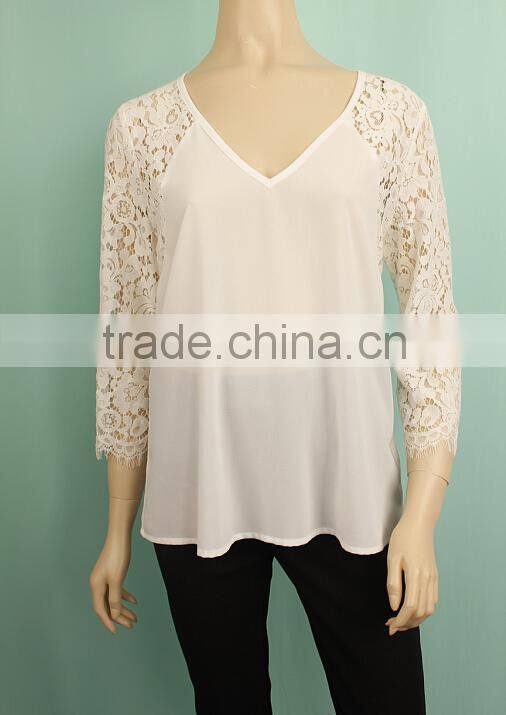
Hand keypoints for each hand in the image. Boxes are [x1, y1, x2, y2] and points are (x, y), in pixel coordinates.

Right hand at [89, 533, 137, 633]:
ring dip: (123, 608)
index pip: (100, 609)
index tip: (116, 631)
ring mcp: (104, 578)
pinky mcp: (111, 573)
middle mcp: (97, 583)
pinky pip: (116, 589)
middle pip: (107, 606)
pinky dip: (125, 596)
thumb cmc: (118, 556)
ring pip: (112, 598)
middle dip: (118, 617)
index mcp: (96, 586)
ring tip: (135, 617)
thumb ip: (115, 598)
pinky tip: (134, 601)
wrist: (119, 536)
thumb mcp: (117, 579)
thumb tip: (114, 615)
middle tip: (131, 625)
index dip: (108, 621)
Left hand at [385, 515, 438, 635]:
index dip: (400, 621)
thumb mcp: (392, 559)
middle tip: (392, 626)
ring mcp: (433, 578)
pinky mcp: (435, 576)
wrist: (419, 524)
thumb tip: (394, 606)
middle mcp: (428, 579)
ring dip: (416, 620)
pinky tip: (412, 610)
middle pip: (421, 612)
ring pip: (429, 609)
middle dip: (407, 624)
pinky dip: (424, 611)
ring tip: (402, 622)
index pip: (410, 608)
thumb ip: (393, 584)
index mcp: (416, 575)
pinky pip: (433, 600)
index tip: (389, 625)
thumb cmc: (403, 538)